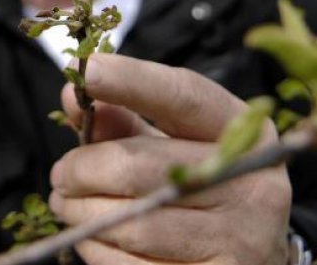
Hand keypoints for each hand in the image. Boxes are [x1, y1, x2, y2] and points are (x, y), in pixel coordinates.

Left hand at [49, 54, 290, 264]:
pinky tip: (94, 238)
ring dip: (80, 213)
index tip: (88, 70)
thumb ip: (126, 117)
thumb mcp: (178, 143)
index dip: (133, 80)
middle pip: (136, 165)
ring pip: (129, 222)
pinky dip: (97, 249)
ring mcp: (239, 239)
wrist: (256, 256)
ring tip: (68, 205)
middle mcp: (251, 184)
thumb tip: (73, 93)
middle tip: (60, 174)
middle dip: (80, 168)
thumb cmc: (203, 186)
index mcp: (244, 134)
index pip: (184, 97)